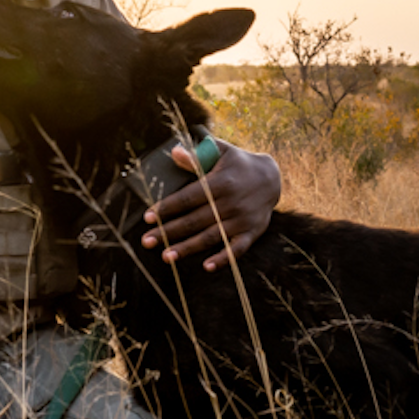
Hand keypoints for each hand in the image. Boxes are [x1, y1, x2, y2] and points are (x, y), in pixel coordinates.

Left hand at [141, 140, 280, 270]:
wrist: (272, 177)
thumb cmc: (238, 164)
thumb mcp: (221, 152)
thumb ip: (198, 154)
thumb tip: (174, 152)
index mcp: (221, 182)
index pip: (188, 198)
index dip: (167, 207)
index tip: (148, 218)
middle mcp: (231, 202)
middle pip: (195, 220)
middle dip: (169, 232)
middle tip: (147, 241)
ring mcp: (242, 219)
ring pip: (210, 237)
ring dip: (187, 248)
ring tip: (166, 256)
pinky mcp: (252, 232)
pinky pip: (237, 249)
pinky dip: (223, 259)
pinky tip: (206, 267)